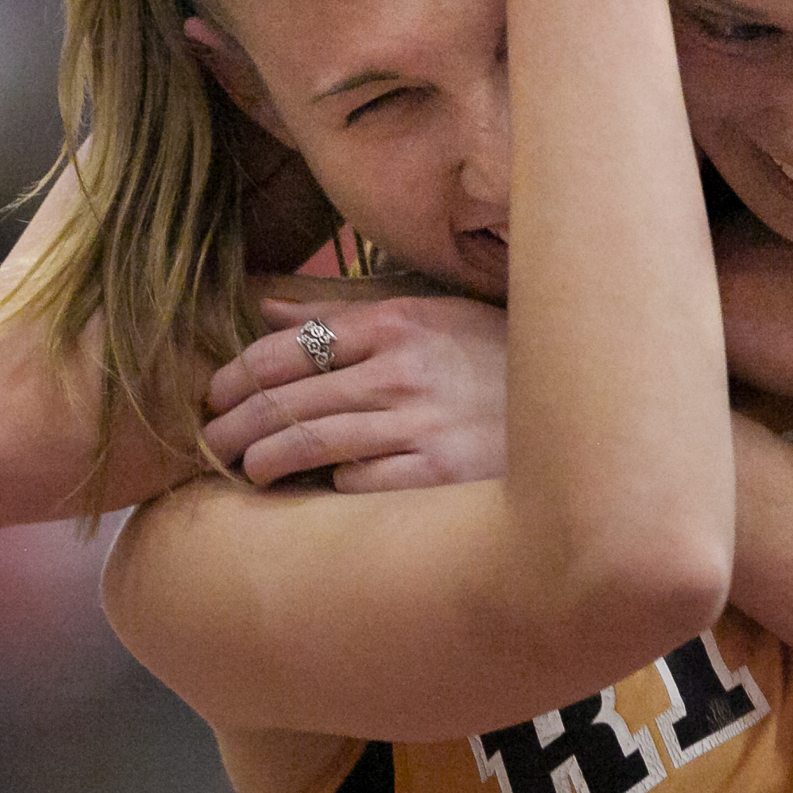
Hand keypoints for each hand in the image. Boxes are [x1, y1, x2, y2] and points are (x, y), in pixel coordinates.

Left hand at [204, 296, 506, 490]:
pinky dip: (333, 485)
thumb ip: (348, 314)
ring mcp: (420, 425)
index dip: (237, 373)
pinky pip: (356, 483)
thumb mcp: (434, 316)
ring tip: (249, 469)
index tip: (216, 392)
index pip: (287, 347)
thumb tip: (269, 307)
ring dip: (261, 462)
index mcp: (398, 323)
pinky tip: (326, 486)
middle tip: (212, 441)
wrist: (580, 406)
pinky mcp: (436, 476)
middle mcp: (402, 371)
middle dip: (233, 423)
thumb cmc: (499, 359)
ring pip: (306, 445)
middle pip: (285, 399)